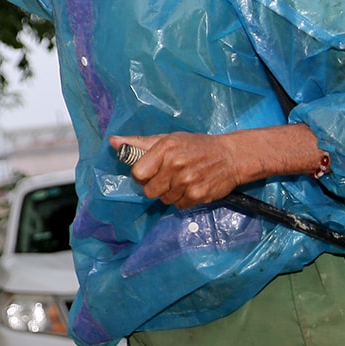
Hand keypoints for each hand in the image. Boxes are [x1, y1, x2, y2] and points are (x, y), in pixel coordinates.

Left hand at [110, 133, 246, 208]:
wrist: (231, 156)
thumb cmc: (196, 146)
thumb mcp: (168, 139)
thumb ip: (139, 143)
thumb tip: (113, 142)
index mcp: (165, 149)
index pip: (138, 173)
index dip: (141, 175)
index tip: (150, 172)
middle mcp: (175, 166)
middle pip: (149, 190)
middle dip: (155, 186)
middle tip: (167, 177)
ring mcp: (187, 182)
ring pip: (163, 200)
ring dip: (170, 193)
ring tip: (182, 180)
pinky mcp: (198, 196)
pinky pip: (179, 206)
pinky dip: (182, 199)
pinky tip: (191, 187)